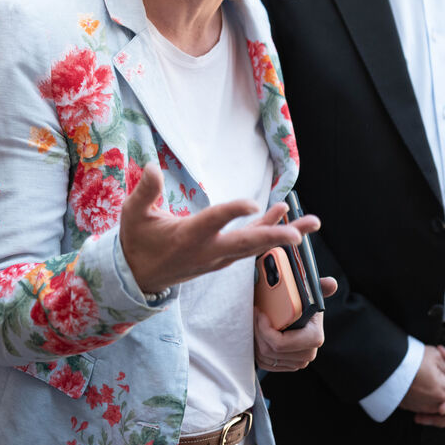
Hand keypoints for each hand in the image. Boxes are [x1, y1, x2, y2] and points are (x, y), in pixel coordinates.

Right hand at [119, 163, 317, 295]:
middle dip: (274, 237)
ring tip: (311, 224)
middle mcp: (208, 251)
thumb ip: (146, 191)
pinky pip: (251, 246)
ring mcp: (218, 258)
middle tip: (299, 235)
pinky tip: (284, 213)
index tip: (252, 202)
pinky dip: (268, 231)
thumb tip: (152, 166)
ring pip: (256, 247)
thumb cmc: (136, 242)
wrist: (138, 277)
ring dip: (284, 235)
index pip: (213, 223)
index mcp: (187, 238)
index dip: (232, 212)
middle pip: (246, 245)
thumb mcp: (133, 215)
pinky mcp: (222, 259)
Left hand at [255, 277, 337, 370]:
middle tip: (253, 315)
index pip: (280, 343)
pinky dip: (258, 350)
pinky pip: (265, 363)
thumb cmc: (306, 305)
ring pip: (264, 357)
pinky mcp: (287, 366)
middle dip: (257, 332)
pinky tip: (259, 335)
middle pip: (269, 351)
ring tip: (255, 323)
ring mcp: (297, 362)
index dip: (264, 329)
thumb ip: (321, 287)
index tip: (259, 313)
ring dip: (256, 340)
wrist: (304, 318)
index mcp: (314, 337)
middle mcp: (307, 353)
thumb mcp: (312, 294)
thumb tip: (331, 284)